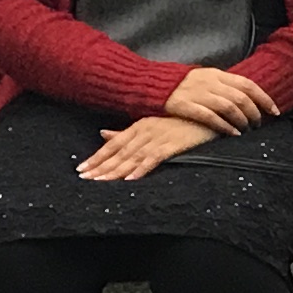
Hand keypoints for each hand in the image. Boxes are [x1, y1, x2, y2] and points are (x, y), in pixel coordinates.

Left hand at [78, 112, 214, 181]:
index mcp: (139, 126)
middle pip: (119, 152)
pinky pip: (154, 158)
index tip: (81, 168)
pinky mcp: (173, 144)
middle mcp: (145, 131)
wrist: (211, 111)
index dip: (97, 157)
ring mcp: (159, 137)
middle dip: (101, 166)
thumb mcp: (151, 122)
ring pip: (132, 157)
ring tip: (100, 181)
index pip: (113, 145)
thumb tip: (102, 134)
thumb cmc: (182, 118)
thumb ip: (127, 131)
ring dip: (116, 170)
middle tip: (85, 177)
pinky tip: (131, 178)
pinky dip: (142, 168)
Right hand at [163, 65, 278, 134]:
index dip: (264, 98)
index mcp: (216, 74)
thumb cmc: (181, 84)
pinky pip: (209, 117)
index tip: (274, 111)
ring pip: (229, 107)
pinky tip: (232, 133)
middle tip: (258, 125)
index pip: (247, 84)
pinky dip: (224, 126)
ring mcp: (197, 93)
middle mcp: (209, 82)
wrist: (151, 84)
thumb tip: (247, 97)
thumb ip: (223, 85)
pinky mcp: (185, 105)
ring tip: (247, 130)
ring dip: (242, 121)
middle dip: (254, 113)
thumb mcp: (204, 77)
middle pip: (241, 97)